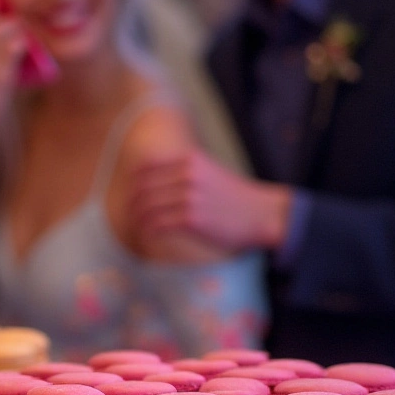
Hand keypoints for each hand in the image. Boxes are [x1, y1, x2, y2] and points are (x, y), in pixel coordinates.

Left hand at [129, 150, 293, 252]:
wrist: (264, 215)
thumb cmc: (236, 198)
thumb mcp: (210, 172)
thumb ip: (185, 172)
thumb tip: (156, 180)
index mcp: (191, 160)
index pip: (146, 167)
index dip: (133, 182)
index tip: (131, 194)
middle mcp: (188, 175)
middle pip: (143, 188)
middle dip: (132, 203)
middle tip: (130, 213)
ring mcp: (190, 197)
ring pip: (148, 207)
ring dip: (138, 218)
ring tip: (137, 226)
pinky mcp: (193, 219)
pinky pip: (159, 224)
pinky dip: (149, 230)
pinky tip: (148, 234)